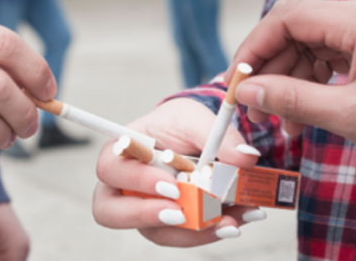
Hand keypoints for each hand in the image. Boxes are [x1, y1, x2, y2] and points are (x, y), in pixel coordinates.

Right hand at [93, 98, 264, 246]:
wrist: (193, 137)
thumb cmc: (181, 124)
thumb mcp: (197, 119)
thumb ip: (218, 136)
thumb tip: (245, 158)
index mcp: (120, 151)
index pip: (110, 169)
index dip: (135, 181)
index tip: (171, 186)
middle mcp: (123, 185)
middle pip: (110, 212)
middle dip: (147, 217)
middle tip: (181, 215)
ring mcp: (143, 208)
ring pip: (154, 231)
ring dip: (193, 231)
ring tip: (230, 221)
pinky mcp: (167, 224)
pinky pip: (183, 235)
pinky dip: (211, 230)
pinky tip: (237, 220)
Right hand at [228, 0, 355, 181]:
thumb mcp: (348, 115)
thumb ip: (290, 98)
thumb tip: (243, 92)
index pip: (287, 18)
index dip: (254, 50)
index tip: (235, 83)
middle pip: (296, 28)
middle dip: (271, 69)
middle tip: (253, 107)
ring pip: (310, 42)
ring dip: (290, 79)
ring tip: (282, 120)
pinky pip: (330, 52)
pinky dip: (312, 79)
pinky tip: (303, 111)